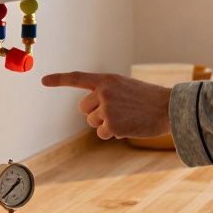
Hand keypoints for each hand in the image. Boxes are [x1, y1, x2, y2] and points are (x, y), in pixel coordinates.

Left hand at [41, 71, 171, 139]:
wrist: (169, 107)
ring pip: (93, 122)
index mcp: (107, 80)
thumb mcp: (126, 88)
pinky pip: (103, 134)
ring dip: (106, 124)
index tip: (43, 80)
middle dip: (96, 113)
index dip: (59, 79)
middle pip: (84, 109)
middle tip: (119, 111)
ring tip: (127, 117)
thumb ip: (106, 93)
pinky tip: (128, 126)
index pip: (78, 78)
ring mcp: (106, 108)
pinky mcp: (111, 125)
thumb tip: (89, 112)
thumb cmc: (149, 99)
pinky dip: (113, 133)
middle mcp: (103, 92)